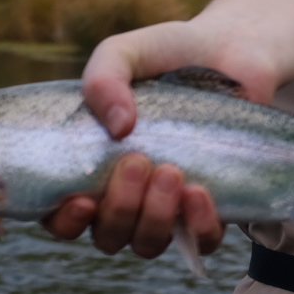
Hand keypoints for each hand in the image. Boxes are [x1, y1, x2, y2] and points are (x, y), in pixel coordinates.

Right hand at [40, 20, 232, 256]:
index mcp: (91, 166)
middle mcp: (126, 195)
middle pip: (107, 235)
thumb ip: (103, 78)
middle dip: (118, 208)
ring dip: (153, 218)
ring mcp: (167, 206)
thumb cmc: (168, 54)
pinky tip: (198, 192)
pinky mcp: (212, 207)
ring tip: (171, 171)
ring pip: (147, 244)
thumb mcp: (124, 52)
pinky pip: (200, 240)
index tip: (82, 199)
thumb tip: (118, 128)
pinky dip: (197, 226)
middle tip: (138, 161)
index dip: (63, 221)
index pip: (61, 216)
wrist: (232, 49)